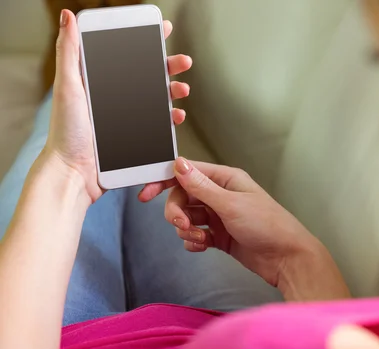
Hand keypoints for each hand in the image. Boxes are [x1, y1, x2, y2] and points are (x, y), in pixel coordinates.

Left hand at [43, 9, 192, 202]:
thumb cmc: (66, 133)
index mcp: (100, 82)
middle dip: (169, 66)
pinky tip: (177, 115)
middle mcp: (116, 99)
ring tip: (182, 89)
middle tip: (183, 61)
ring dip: (175, 91)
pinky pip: (160, 125)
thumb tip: (68, 17)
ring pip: (158, 98)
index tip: (163, 31)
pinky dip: (172, 118)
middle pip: (149, 75)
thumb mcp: (68, 87)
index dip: (147, 42)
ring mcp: (127, 118)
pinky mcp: (136, 137)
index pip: (127, 55)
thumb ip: (69, 51)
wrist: (74, 172)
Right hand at [139, 158, 349, 300]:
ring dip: (186, 230)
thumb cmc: (267, 226)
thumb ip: (201, 187)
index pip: (187, 172)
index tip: (145, 194)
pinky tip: (204, 246)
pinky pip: (195, 235)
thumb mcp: (231, 204)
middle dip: (176, 212)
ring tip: (201, 239)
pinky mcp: (220, 236)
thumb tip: (178, 164)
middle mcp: (221, 195)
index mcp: (225, 179)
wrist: (286, 258)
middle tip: (182, 225)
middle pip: (182, 197)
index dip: (164, 180)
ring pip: (187, 217)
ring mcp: (220, 216)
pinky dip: (194, 241)